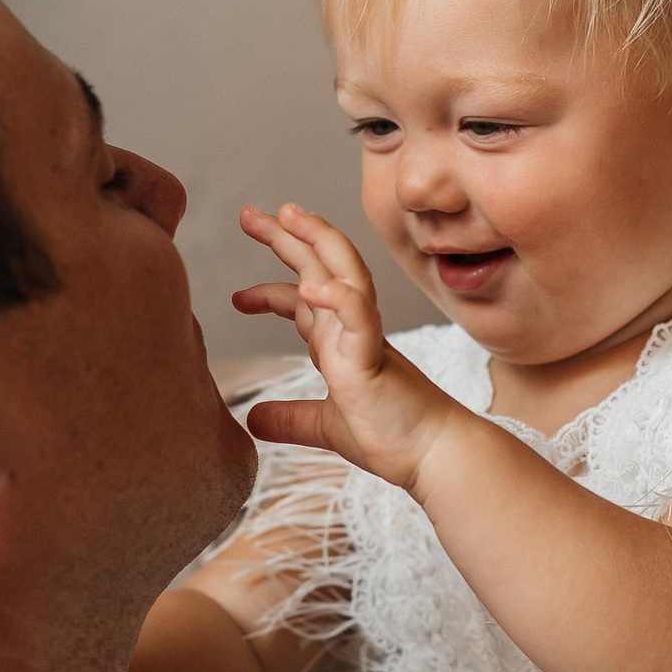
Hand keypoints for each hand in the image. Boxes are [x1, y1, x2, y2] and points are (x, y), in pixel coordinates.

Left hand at [232, 203, 466, 489]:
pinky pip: (359, 317)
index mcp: (340, 342)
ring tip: (287, 214)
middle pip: (319, 268)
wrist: (435, 457)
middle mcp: (352, 329)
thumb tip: (253, 420)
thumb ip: (291, 419)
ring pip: (345, 273)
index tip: (236, 299)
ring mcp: (365, 337)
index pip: (304, 300)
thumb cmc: (392, 436)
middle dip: (286, 237)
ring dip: (317, 240)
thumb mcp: (325, 427)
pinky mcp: (374, 356)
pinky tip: (309, 288)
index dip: (269, 292)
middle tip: (249, 214)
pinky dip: (336, 297)